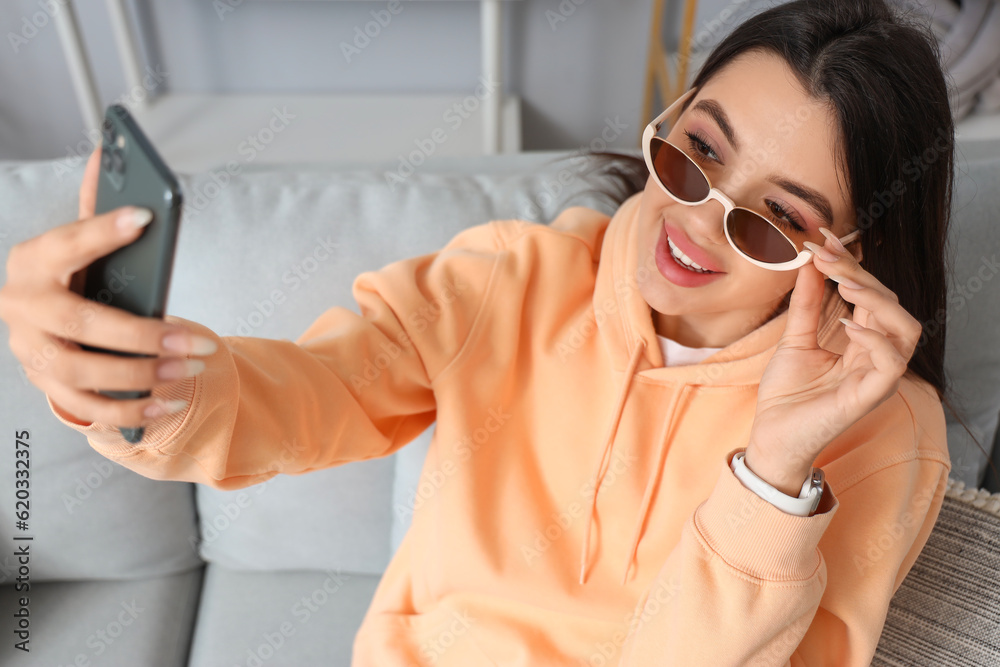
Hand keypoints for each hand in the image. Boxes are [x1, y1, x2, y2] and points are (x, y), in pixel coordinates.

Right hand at [0, 147, 216, 428]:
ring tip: (190, 370)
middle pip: (82, 324)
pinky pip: (88, 407)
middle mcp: (22, 307)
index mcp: (32, 261)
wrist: (38, 324)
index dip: (103, 231)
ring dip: (141, 376)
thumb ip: (95, 206)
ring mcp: (30, 351)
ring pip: (83, 372)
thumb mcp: (78, 240)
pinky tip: (170, 402)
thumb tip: (107, 149)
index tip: (146, 216)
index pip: (68, 243)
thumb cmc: (72, 275)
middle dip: (144, 337)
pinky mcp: (46, 385)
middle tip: (198, 342)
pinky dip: (131, 410)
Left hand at [746, 230, 922, 493]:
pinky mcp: (871, 396)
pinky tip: (850, 324)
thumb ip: (807, 303)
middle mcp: (877, 357)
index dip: (851, 265)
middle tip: (826, 254)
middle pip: (891, 305)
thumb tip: (810, 262)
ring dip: (877, 300)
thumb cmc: (786, 395)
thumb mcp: (794, 339)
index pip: (870, 296)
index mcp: (863, 342)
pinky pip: (892, 363)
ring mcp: (878, 376)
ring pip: (906, 329)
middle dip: (861, 274)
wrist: (771, 437)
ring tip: (844, 284)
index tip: (824, 239)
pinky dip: (876, 339)